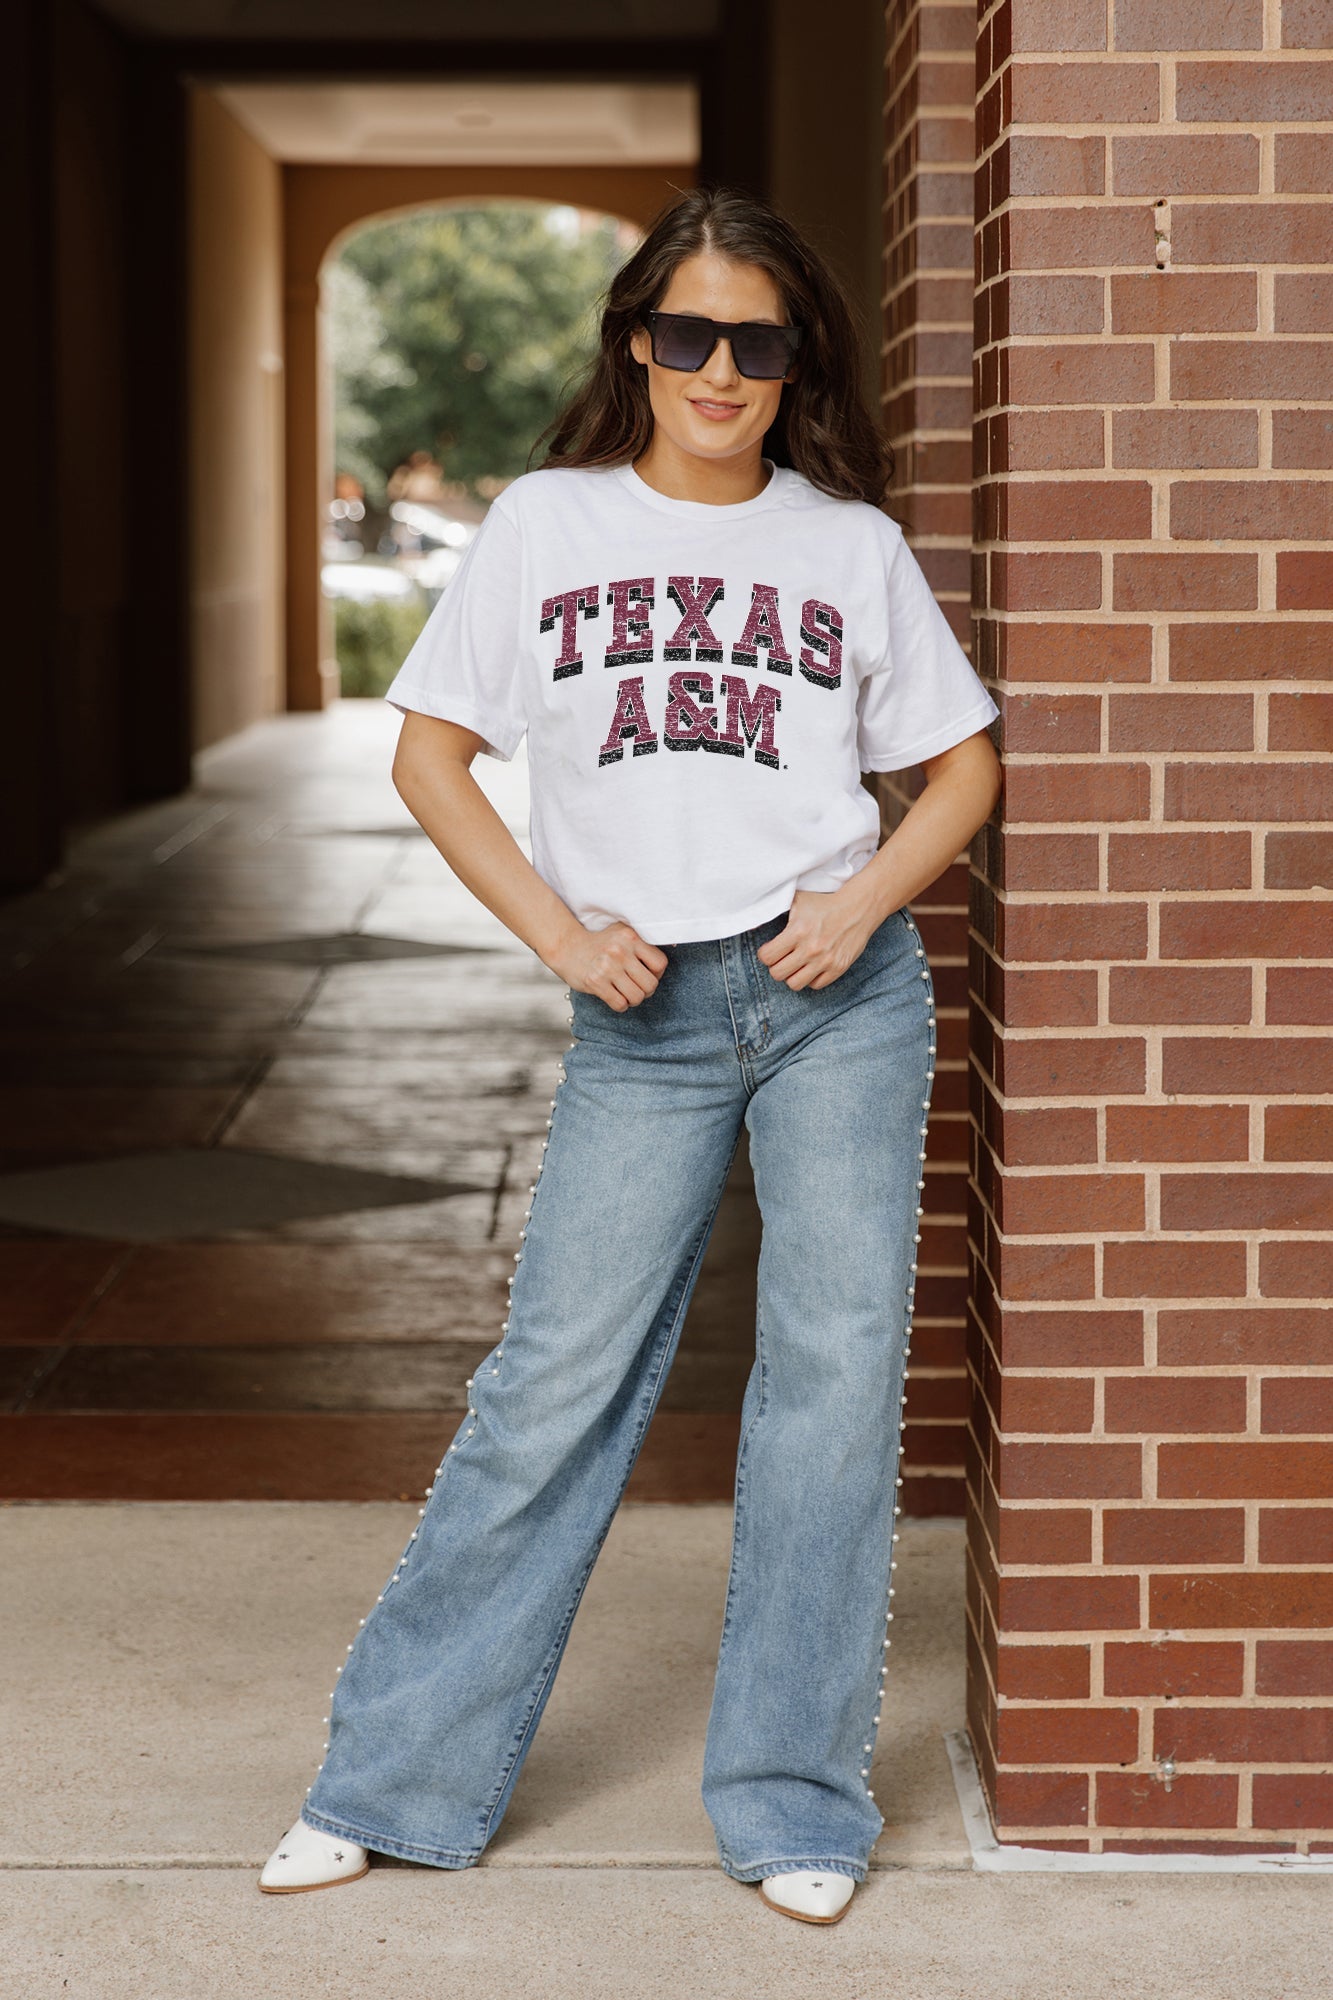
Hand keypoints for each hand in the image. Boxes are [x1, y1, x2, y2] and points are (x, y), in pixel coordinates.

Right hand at [547, 919, 668, 1011]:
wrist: (567, 947)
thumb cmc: (600, 943)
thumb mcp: (623, 932)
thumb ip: (645, 939)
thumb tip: (676, 945)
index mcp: (631, 937)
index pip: (661, 964)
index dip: (657, 974)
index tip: (646, 974)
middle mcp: (620, 950)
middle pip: (651, 985)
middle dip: (646, 991)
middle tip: (636, 987)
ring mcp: (607, 967)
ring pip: (637, 997)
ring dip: (633, 999)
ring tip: (625, 992)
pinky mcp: (595, 982)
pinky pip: (620, 1004)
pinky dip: (620, 1005)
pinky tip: (613, 996)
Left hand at [755, 887, 876, 990]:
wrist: (858, 908)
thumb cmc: (824, 903)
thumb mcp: (798, 899)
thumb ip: (776, 906)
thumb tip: (752, 921)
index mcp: (797, 931)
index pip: (767, 957)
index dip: (765, 954)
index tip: (770, 950)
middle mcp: (810, 949)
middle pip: (777, 974)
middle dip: (776, 966)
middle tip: (782, 958)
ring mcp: (825, 961)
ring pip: (794, 984)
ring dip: (792, 975)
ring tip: (796, 965)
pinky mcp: (838, 968)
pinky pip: (815, 985)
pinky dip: (811, 978)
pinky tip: (812, 966)